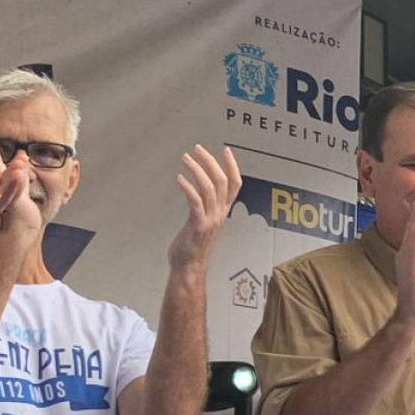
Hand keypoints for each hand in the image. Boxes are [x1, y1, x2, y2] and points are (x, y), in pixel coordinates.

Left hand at [167, 146, 241, 268]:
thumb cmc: (192, 244)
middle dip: (210, 161)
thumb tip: (198, 192)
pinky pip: (195, 202)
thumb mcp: (204, 221)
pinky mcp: (198, 225)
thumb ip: (205, 207)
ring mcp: (210, 219)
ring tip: (185, 158)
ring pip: (209, 189)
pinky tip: (179, 178)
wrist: (189, 266)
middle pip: (222, 181)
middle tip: (197, 148)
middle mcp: (220, 213)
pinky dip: (188, 188)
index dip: (232, 166)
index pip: (235, 184)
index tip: (225, 150)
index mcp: (223, 211)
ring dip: (197, 170)